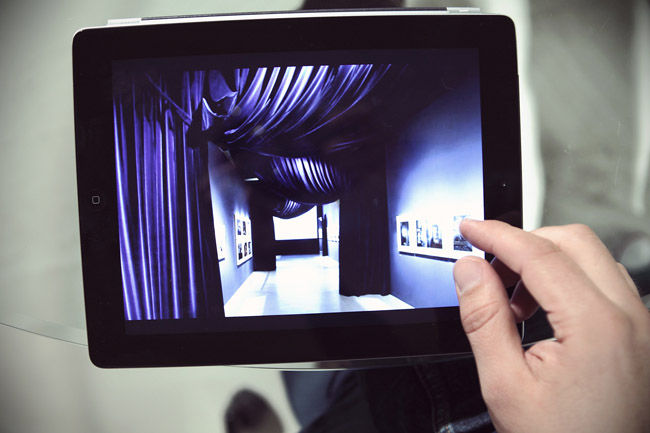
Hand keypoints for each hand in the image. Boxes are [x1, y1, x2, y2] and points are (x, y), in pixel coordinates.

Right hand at [453, 220, 649, 432]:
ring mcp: (642, 327)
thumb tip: (469, 270)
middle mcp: (630, 318)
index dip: (496, 235)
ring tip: (512, 301)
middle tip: (488, 265)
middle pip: (572, 241)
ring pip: (591, 258)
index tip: (469, 228)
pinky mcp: (641, 337)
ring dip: (546, 263)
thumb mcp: (505, 385)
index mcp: (597, 327)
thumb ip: (484, 319)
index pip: (540, 254)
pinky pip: (605, 284)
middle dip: (524, 243)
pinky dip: (568, 281)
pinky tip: (542, 313)